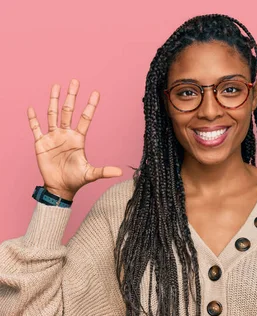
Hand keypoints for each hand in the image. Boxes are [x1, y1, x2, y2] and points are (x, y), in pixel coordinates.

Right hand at [27, 79, 121, 200]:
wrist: (60, 187)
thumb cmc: (76, 180)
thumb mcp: (90, 174)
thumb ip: (104, 171)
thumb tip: (120, 172)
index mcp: (78, 139)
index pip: (85, 118)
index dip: (91, 106)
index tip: (96, 93)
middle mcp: (66, 134)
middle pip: (68, 111)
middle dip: (72, 96)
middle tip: (76, 81)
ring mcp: (53, 137)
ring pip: (52, 114)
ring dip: (53, 100)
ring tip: (56, 86)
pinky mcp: (41, 143)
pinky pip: (35, 128)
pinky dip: (33, 119)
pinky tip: (32, 108)